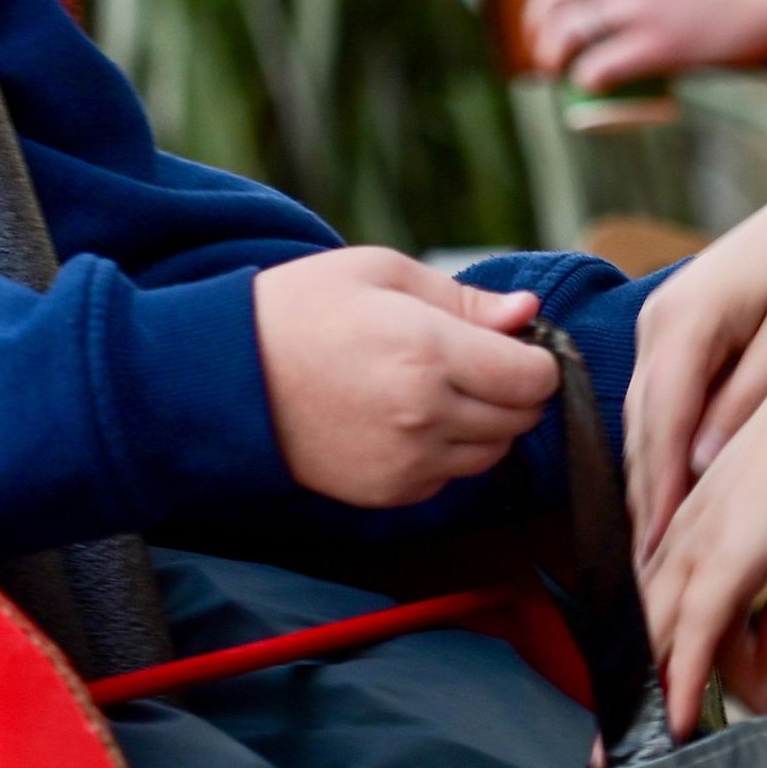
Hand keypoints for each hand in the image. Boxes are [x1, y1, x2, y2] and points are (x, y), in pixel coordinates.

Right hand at [253, 248, 559, 507]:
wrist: (230, 376)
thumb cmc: (304, 310)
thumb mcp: (382, 274)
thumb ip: (463, 299)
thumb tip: (526, 314)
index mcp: (430, 352)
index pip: (534, 378)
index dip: (536, 358)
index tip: (513, 342)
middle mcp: (426, 416)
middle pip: (520, 418)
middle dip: (513, 388)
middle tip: (475, 359)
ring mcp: (408, 462)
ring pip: (492, 453)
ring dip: (485, 423)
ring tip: (438, 387)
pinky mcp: (389, 493)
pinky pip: (451, 478)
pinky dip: (447, 452)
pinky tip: (408, 418)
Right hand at [623, 130, 766, 559]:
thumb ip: (749, 401)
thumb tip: (699, 465)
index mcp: (683, 323)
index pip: (656, 430)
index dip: (655, 503)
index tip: (655, 568)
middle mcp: (660, 324)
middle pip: (640, 435)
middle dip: (644, 513)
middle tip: (652, 590)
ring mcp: (666, 325)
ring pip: (646, 425)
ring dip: (653, 491)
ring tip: (660, 567)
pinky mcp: (684, 332)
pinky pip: (665, 407)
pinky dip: (669, 458)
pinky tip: (681, 503)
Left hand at [639, 356, 766, 724]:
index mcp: (715, 524)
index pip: (679, 607)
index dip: (675, 664)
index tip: (671, 713)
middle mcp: (696, 530)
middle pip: (653, 622)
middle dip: (641, 688)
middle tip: (625, 747)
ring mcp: (706, 538)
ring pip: (662, 628)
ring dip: (656, 693)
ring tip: (644, 752)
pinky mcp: (728, 549)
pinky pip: (694, 625)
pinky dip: (685, 675)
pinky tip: (682, 718)